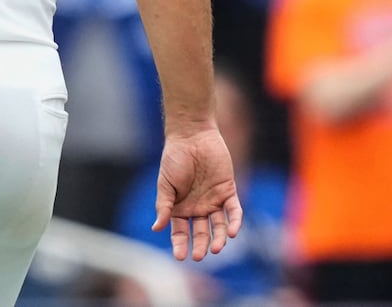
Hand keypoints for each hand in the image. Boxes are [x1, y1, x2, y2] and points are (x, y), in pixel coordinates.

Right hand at [154, 125, 244, 262]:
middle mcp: (198, 207)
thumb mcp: (165, 183)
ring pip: (219, 225)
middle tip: (200, 256)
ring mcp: (214, 200)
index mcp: (180, 207)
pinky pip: (234, 210)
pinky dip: (234, 222)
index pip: (181, 231)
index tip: (180, 256)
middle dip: (200, 245)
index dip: (180, 244)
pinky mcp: (228, 191)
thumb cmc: (174, 158)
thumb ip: (164, 205)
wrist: (192, 135)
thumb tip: (156, 228)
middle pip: (201, 232)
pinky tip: (232, 232)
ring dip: (218, 238)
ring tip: (216, 248)